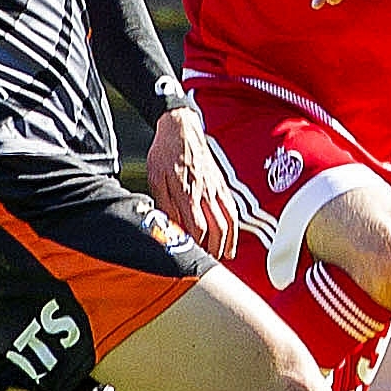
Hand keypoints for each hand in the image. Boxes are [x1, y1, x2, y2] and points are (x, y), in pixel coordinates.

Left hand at [146, 106, 237, 259]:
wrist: (181, 127)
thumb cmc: (164, 152)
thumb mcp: (156, 178)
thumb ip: (165, 205)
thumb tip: (171, 227)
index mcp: (188, 192)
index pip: (199, 228)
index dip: (198, 246)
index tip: (193, 256)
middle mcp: (206, 192)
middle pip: (219, 229)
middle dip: (216, 250)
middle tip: (209, 263)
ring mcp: (216, 188)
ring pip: (230, 221)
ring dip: (229, 242)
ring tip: (224, 256)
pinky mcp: (221, 184)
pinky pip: (232, 209)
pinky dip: (234, 226)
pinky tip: (229, 235)